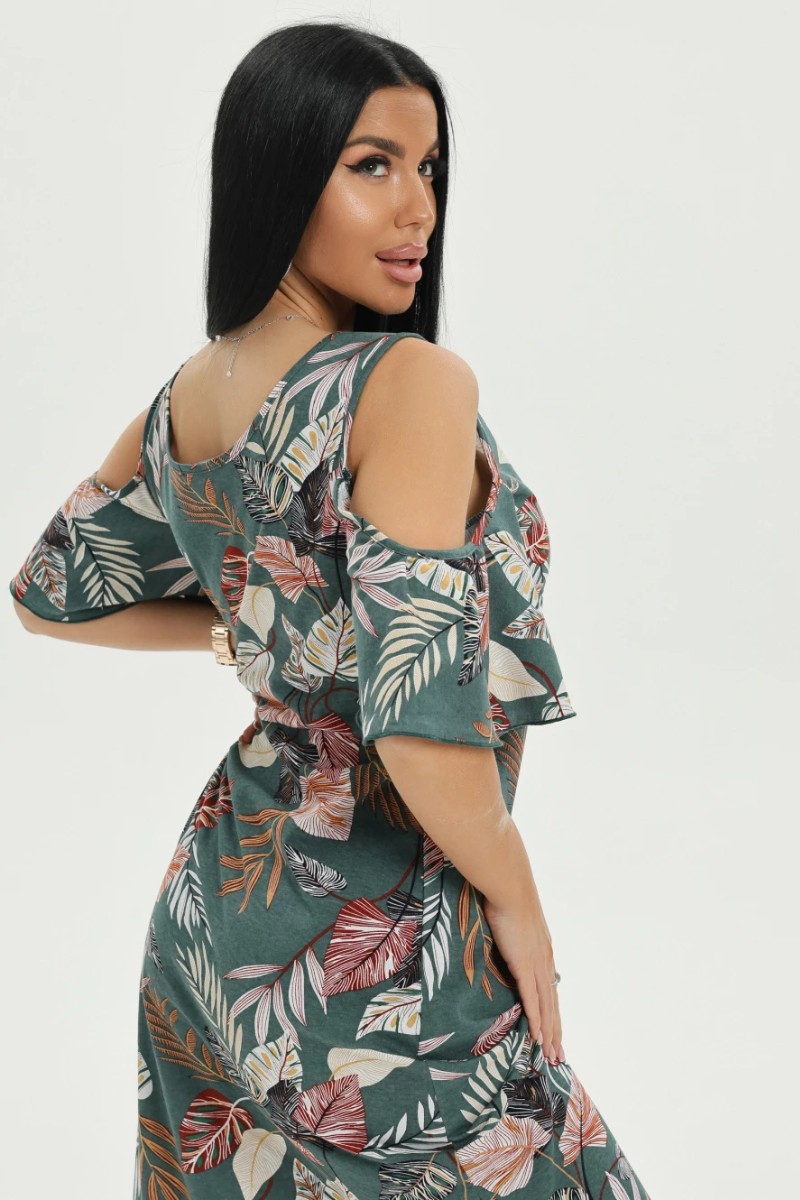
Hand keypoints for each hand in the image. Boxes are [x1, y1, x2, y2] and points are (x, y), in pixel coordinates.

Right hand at [483, 894, 564, 1065]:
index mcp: (543, 951)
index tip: (555, 1031)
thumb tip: (503, 939)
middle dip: (555, 1031)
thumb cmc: (506, 896)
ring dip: (549, 1033)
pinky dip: (536, 1020)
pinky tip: (538, 1037)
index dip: (553, 1012)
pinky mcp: (524, 964)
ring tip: (550, 1055)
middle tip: (557, 1056)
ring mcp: (535, 964)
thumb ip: (511, 935)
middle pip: (553, 1004)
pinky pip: (532, 999)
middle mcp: (544, 961)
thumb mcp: (513, 920)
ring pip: (546, 1007)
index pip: (550, 989)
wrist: (508, 885)